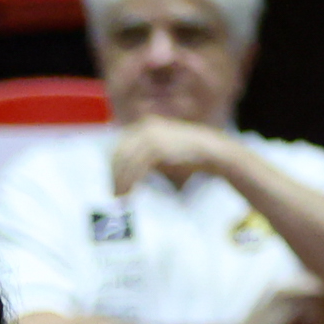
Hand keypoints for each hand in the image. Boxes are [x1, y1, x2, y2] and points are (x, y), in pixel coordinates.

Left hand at [109, 115, 238, 194]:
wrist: (210, 151)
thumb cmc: (186, 156)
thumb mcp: (161, 155)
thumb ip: (144, 159)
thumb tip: (124, 175)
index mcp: (144, 126)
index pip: (121, 147)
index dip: (115, 167)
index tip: (114, 184)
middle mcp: (144, 128)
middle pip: (120, 154)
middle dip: (115, 175)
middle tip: (115, 194)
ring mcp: (150, 136)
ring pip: (126, 161)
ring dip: (121, 181)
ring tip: (121, 197)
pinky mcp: (156, 147)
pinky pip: (136, 166)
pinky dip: (130, 181)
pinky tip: (129, 192)